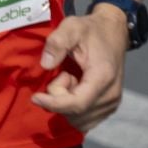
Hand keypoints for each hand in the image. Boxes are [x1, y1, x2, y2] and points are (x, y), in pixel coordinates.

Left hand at [31, 12, 129, 131]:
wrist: (113, 32)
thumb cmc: (90, 30)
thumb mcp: (71, 27)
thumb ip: (57, 42)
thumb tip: (45, 64)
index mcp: (103, 77)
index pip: (77, 104)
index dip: (53, 104)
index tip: (35, 96)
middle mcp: (112, 95)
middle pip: (76, 113)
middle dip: (59, 98)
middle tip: (62, 73)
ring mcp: (112, 104)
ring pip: (79, 120)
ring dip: (66, 103)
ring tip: (70, 78)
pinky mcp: (109, 107)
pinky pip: (85, 120)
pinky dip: (73, 108)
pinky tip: (74, 88)